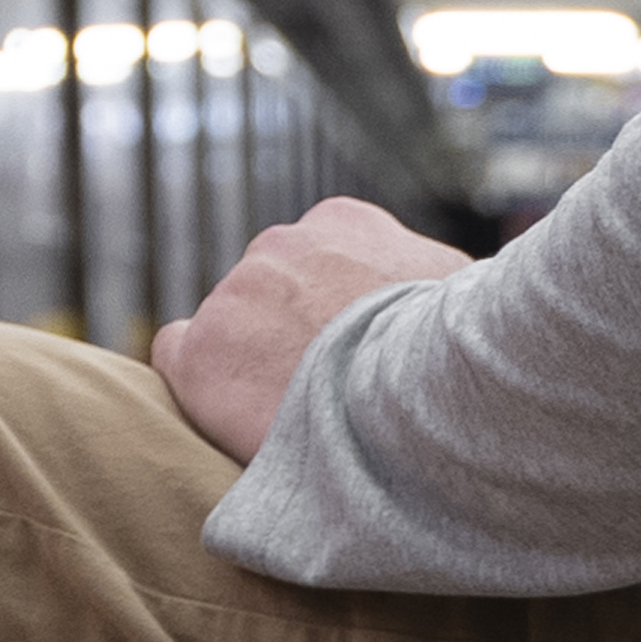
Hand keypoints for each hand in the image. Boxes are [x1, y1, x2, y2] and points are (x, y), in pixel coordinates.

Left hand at [164, 197, 469, 459]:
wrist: (429, 393)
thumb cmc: (465, 350)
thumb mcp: (463, 291)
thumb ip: (430, 282)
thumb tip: (450, 297)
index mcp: (343, 223)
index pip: (315, 260)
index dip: (327, 312)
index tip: (345, 351)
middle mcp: (280, 245)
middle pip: (268, 295)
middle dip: (288, 336)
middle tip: (322, 392)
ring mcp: (235, 296)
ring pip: (228, 330)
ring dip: (251, 367)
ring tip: (293, 418)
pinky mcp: (202, 353)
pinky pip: (175, 355)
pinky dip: (198, 388)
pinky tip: (232, 418)